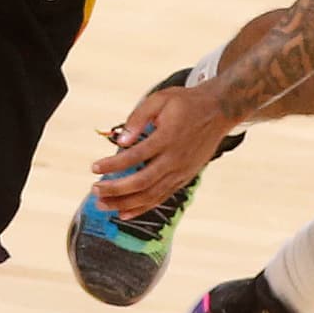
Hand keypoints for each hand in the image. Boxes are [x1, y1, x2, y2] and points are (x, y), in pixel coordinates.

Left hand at [90, 81, 229, 217]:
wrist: (219, 111)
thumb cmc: (186, 103)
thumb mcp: (160, 100)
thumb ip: (138, 118)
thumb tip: (120, 140)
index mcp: (167, 138)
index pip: (134, 156)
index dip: (112, 165)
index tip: (94, 168)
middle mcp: (174, 159)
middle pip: (141, 182)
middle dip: (115, 189)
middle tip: (95, 190)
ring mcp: (181, 172)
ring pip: (150, 195)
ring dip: (125, 203)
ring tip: (103, 205)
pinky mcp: (184, 178)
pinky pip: (161, 198)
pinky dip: (142, 208)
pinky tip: (125, 213)